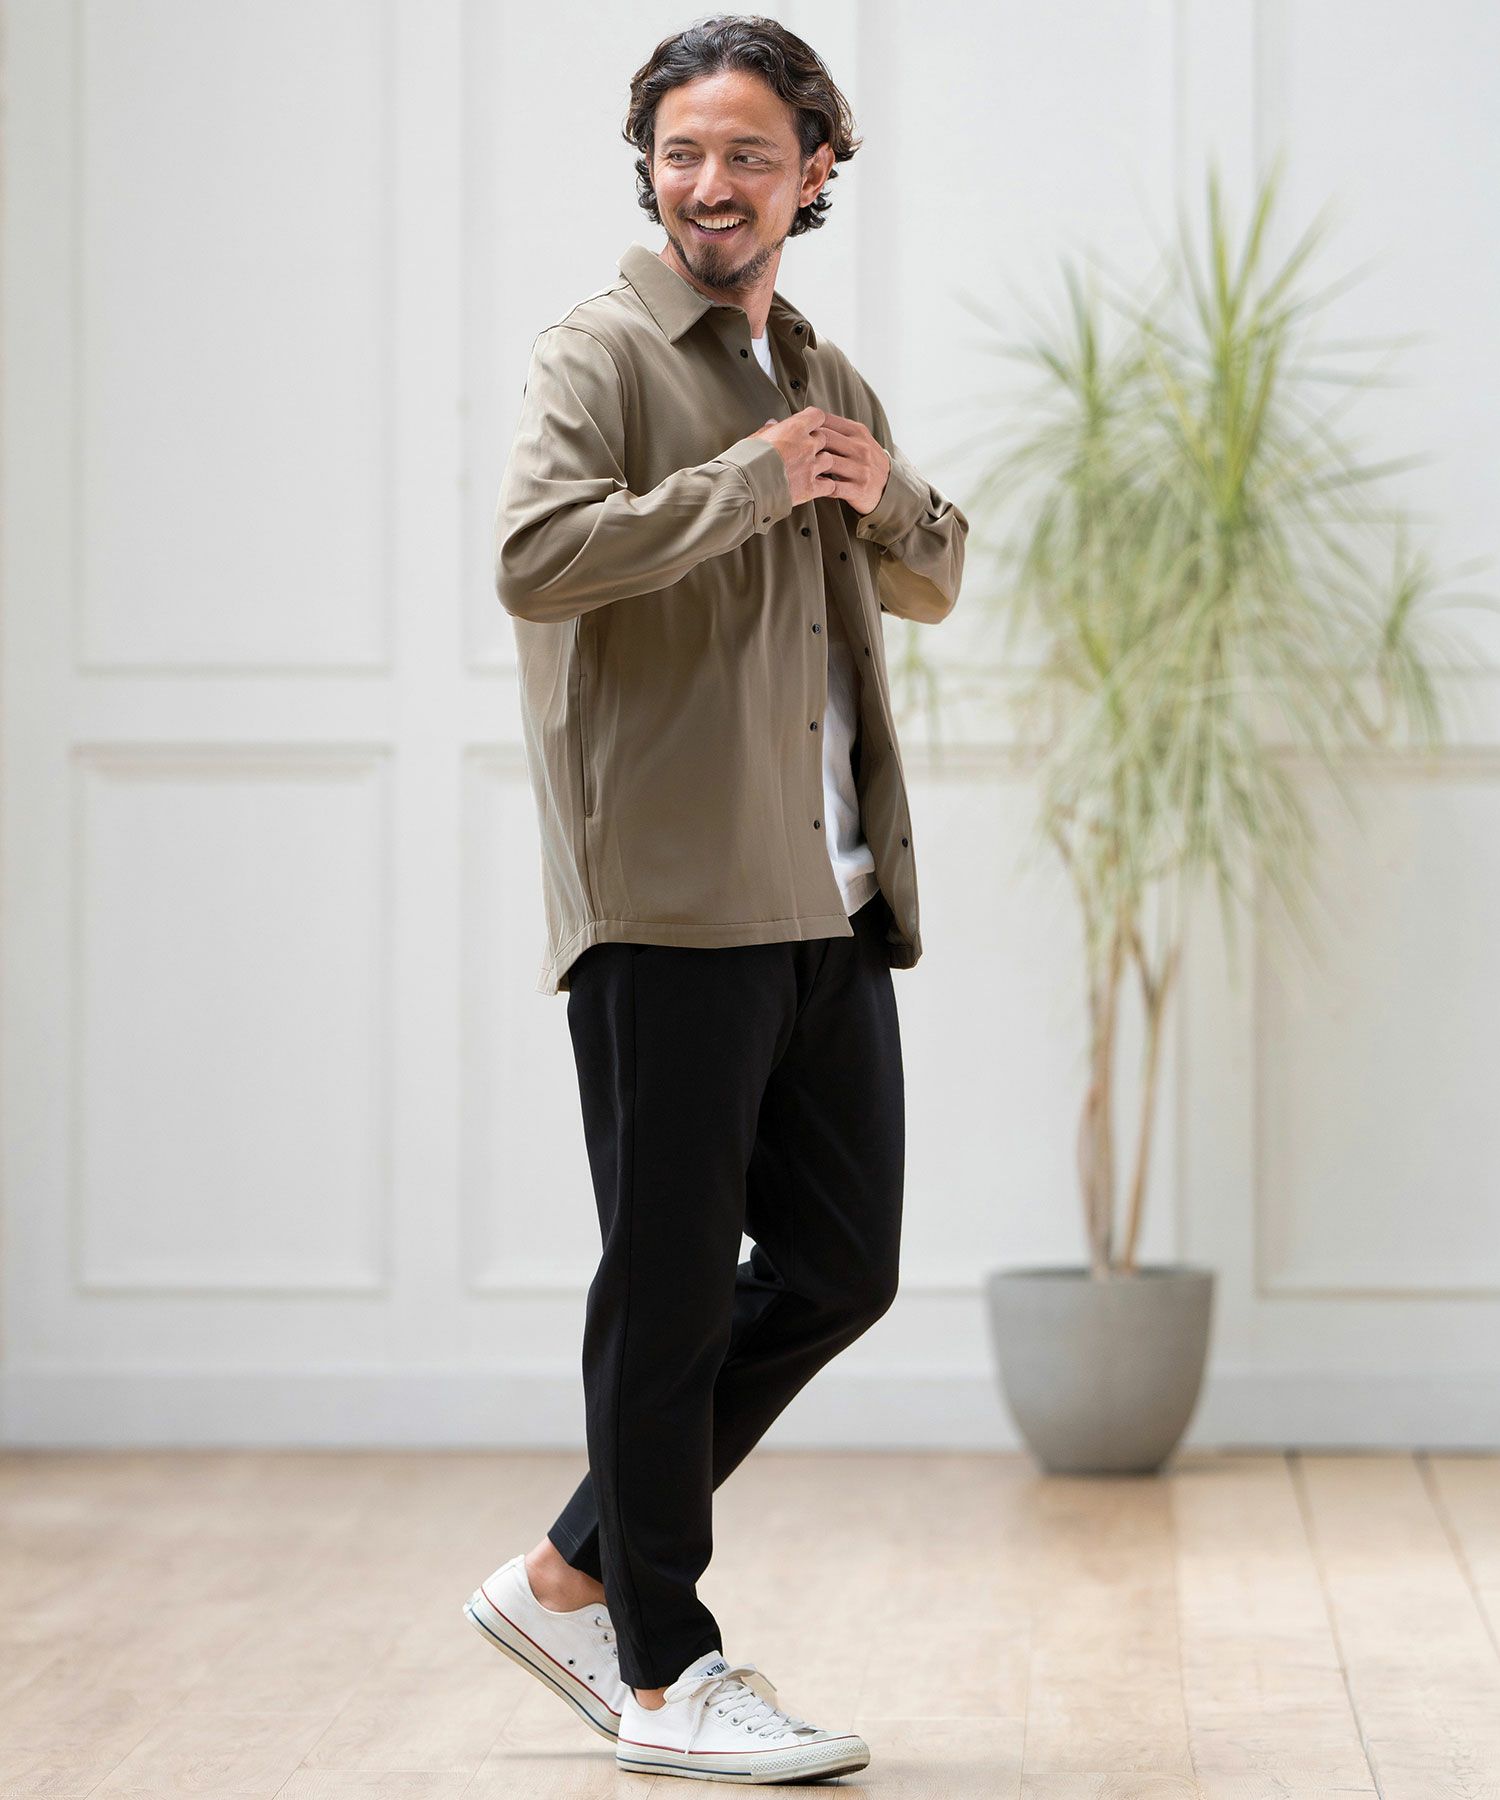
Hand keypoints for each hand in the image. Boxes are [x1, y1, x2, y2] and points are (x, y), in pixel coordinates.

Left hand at [751, 407, 890, 511]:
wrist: (889, 488)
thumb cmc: (865, 462)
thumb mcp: (858, 440)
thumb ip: (837, 431)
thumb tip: (807, 421)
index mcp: (858, 432)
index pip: (828, 420)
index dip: (807, 424)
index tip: (790, 429)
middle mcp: (860, 448)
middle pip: (825, 439)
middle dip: (804, 443)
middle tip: (785, 449)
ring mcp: (860, 469)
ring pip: (827, 462)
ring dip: (808, 465)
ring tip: (792, 469)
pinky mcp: (858, 489)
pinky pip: (832, 487)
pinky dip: (817, 486)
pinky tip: (806, 486)